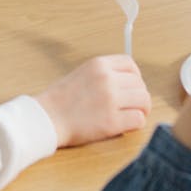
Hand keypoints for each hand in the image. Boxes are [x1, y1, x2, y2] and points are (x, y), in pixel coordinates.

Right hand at [35, 55, 150, 146]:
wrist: (46, 118)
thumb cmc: (60, 100)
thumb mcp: (82, 74)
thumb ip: (103, 74)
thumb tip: (126, 82)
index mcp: (99, 64)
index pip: (130, 65)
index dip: (135, 77)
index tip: (132, 87)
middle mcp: (107, 79)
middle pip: (139, 83)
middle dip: (139, 95)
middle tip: (134, 105)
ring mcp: (110, 99)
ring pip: (144, 100)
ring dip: (142, 109)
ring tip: (134, 115)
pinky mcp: (112, 121)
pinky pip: (138, 119)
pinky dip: (136, 123)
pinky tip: (127, 125)